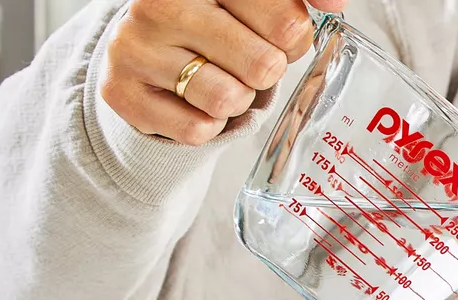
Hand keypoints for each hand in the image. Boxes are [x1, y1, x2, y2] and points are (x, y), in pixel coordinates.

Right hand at [101, 0, 345, 144]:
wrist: (145, 58)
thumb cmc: (213, 28)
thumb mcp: (251, 8)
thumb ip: (292, 2)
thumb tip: (333, 2)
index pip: (285, 20)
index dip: (294, 38)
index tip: (281, 36)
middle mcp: (158, 3)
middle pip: (265, 64)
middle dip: (266, 71)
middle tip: (246, 62)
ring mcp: (135, 47)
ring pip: (230, 100)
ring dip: (238, 101)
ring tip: (218, 80)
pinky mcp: (123, 93)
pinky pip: (200, 129)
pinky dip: (209, 126)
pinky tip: (192, 101)